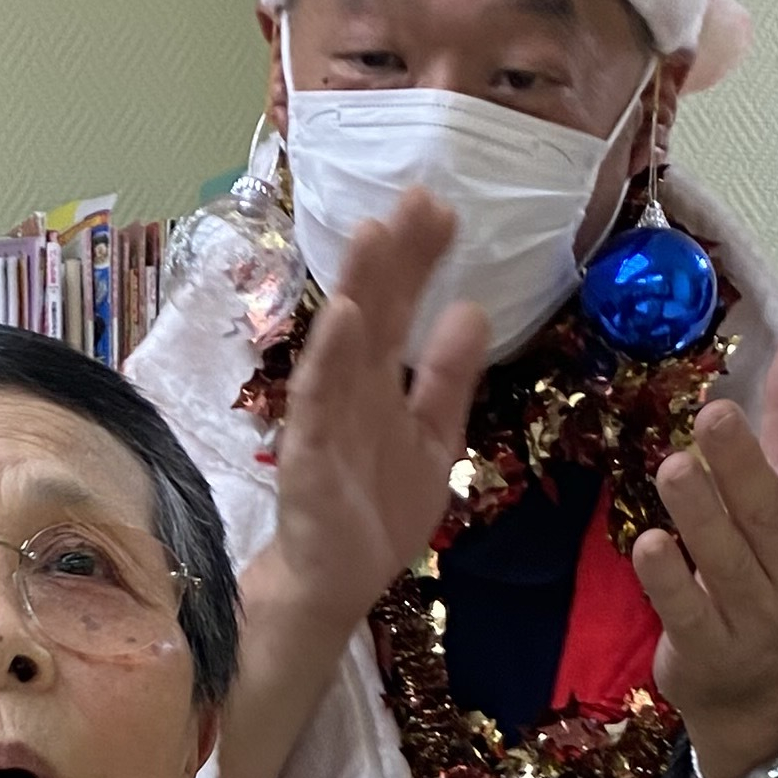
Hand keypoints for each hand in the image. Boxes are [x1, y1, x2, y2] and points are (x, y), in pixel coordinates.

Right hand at [264, 185, 492, 627]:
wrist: (333, 581)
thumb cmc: (377, 509)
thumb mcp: (433, 437)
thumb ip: (448, 378)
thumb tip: (471, 308)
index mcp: (383, 379)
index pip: (403, 306)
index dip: (421, 260)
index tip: (443, 210)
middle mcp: (353, 385)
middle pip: (375, 308)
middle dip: (395, 255)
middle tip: (417, 196)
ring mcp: (326, 415)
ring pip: (344, 341)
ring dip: (357, 286)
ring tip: (374, 231)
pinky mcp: (307, 451)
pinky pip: (317, 398)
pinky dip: (328, 356)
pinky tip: (342, 314)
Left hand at [632, 328, 777, 777]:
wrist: (754, 690)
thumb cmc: (768, 568)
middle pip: (771, 519)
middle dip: (746, 468)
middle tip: (716, 414)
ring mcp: (751, 618)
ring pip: (725, 563)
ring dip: (701, 514)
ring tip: (674, 467)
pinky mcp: (706, 650)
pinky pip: (686, 612)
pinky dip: (669, 581)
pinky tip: (648, 544)